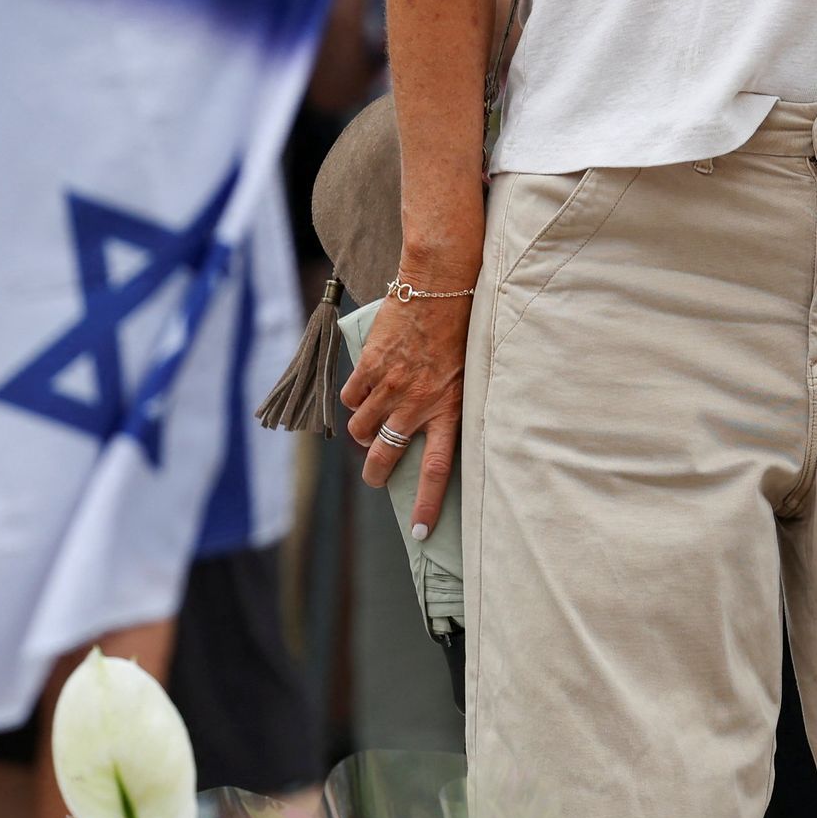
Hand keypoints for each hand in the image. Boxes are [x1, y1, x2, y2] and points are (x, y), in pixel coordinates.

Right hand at [342, 284, 467, 536]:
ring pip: (360, 429)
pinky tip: (365, 390)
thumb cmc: (462, 327)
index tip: (419, 533)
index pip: (436, 468)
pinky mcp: (370, 366)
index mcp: (448, 408)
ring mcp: (390, 386)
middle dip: (376, 473)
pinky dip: (353, 400)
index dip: (425, 503)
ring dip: (363, 432)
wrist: (440, 284)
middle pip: (385, 455)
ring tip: (373, 424)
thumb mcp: (466, 372)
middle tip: (376, 478)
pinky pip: (350, 398)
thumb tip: (427, 428)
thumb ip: (446, 402)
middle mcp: (417, 403)